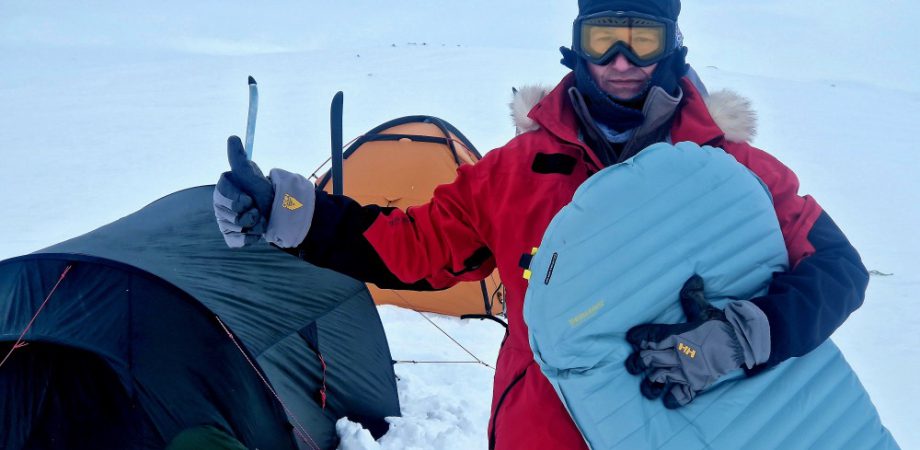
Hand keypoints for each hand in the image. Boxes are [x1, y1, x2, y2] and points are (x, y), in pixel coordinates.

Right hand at [213, 136, 274, 247]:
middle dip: (249, 212)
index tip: (249, 198)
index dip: (238, 199)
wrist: (276, 209)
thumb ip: (239, 158)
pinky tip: (257, 230)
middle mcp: (219, 205)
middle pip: (229, 215)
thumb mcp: (251, 174)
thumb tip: (232, 137)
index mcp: (222, 189)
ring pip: (235, 228)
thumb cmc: (262, 189)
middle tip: (256, 208)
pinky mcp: (231, 237)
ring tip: (260, 217)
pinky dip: (251, 238)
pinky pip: (237, 241)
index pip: (224, 196)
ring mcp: (224, 222)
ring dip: (254, 224)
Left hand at [624, 275, 770, 408]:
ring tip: (648, 386)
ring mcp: (685, 370)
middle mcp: (676, 353)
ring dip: (649, 384)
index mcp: (675, 333)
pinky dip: (672, 400)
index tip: (632, 338)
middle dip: (636, 363)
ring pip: (657, 380)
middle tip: (634, 364)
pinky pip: (679, 396)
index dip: (637, 337)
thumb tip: (693, 277)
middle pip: (646, 360)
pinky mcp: (697, 383)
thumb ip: (693, 296)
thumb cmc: (722, 325)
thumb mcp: (705, 308)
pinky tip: (668, 399)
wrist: (744, 341)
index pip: (647, 335)